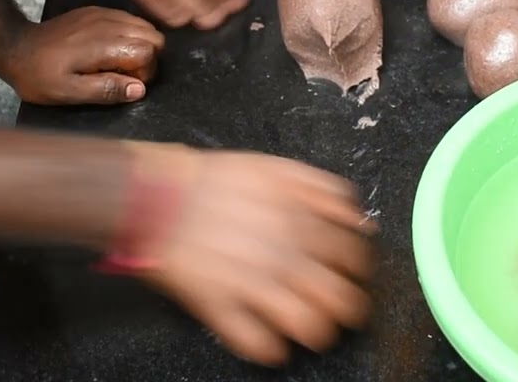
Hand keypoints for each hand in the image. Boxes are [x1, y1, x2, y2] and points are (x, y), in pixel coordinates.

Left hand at [0, 7, 163, 104]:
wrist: (15, 46)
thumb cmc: (39, 75)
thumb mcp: (68, 92)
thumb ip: (106, 90)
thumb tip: (139, 89)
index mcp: (104, 44)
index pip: (149, 52)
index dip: (144, 73)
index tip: (124, 84)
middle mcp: (109, 23)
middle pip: (154, 36)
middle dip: (148, 58)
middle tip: (123, 74)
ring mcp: (104, 13)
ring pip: (145, 26)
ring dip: (140, 46)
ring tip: (117, 63)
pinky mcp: (97, 11)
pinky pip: (129, 19)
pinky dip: (130, 35)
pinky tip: (109, 50)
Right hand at [129, 145, 375, 365]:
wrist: (159, 195)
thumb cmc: (216, 181)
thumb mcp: (278, 169)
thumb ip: (323, 190)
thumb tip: (358, 220)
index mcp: (301, 224)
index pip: (352, 258)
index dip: (357, 270)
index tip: (351, 274)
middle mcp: (284, 257)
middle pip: (339, 299)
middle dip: (347, 308)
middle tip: (339, 309)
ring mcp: (253, 285)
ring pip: (307, 326)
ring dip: (316, 332)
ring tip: (311, 330)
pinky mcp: (220, 307)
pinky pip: (256, 344)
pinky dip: (270, 349)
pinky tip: (272, 343)